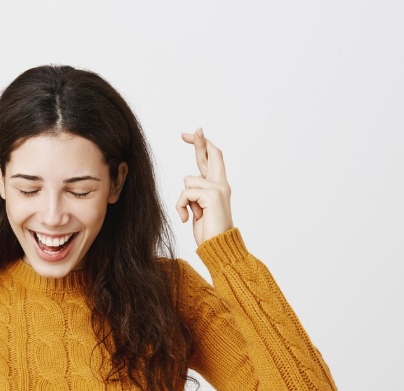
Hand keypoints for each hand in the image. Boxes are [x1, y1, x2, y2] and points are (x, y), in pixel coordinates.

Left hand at [175, 127, 233, 245]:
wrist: (218, 247)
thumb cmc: (208, 231)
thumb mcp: (199, 208)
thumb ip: (196, 192)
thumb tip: (189, 179)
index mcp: (219, 186)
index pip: (212, 159)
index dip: (204, 145)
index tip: (195, 133)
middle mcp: (221, 184)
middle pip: (211, 154)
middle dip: (199, 141)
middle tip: (188, 131)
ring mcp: (218, 188)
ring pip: (188, 180)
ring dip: (183, 199)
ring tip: (192, 215)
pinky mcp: (212, 195)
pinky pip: (185, 193)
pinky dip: (182, 206)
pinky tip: (188, 218)